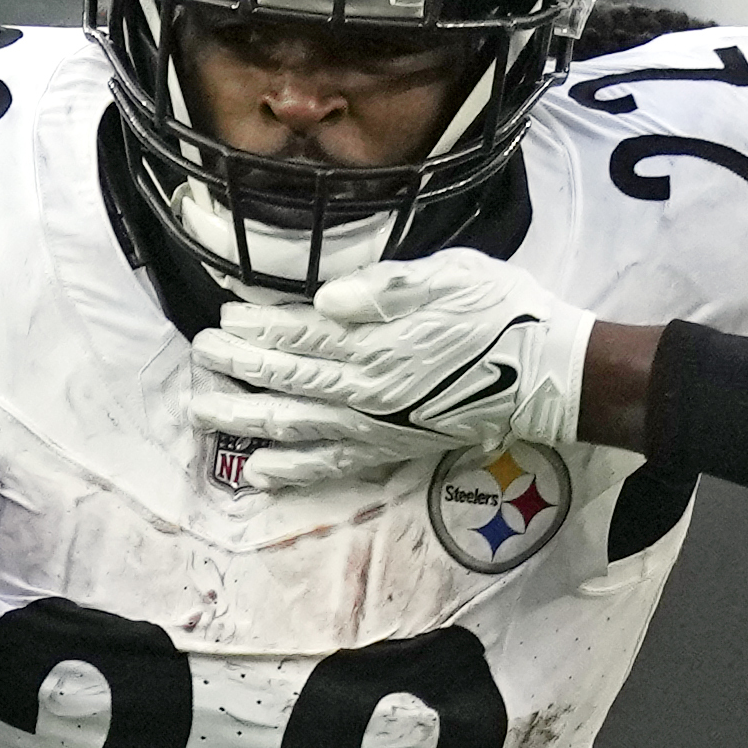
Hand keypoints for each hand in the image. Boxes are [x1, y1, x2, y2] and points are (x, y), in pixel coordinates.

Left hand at [190, 255, 595, 489]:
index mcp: (377, 343)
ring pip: (295, 424)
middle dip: (238, 367)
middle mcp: (367, 390)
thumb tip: (327, 299)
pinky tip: (259, 470)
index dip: (258, 327)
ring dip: (246, 417)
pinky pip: (331, 465)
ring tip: (203, 410)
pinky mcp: (391, 449)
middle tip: (199, 355)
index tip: (223, 318)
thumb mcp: (450, 276)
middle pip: (287, 378)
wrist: (548, 374)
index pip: (301, 333)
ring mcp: (376, 425)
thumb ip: (386, 288)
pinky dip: (293, 470)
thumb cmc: (502, 313)